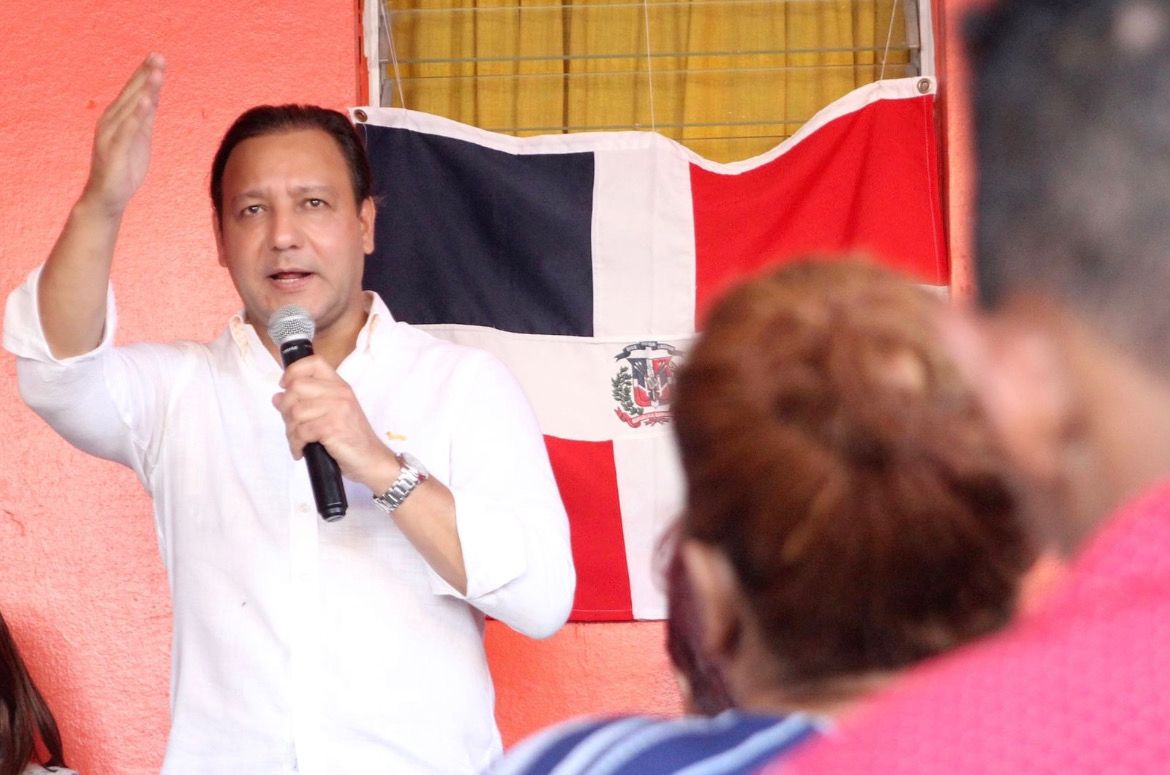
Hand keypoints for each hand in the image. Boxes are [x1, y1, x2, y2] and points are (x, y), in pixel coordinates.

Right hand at [81, 53, 165, 216]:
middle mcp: (112, 122)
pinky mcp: (114, 151)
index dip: (145, 74)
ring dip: (143, 90)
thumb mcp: (140, 140)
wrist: (107, 198)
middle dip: (145, 75)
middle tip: (158, 56)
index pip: (134, 92)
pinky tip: (144, 101)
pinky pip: (127, 130)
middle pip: (132, 94)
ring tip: (156, 73)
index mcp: (118, 119)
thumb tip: (153, 98)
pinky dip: (136, 115)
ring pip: (130, 109)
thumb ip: (145, 119)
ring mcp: (111, 136)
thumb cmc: (124, 169)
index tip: (157, 56)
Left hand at [272, 355, 397, 490]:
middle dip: (285, 408)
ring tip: (297, 442)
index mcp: (340, 386)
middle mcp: (340, 393)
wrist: (372, 460)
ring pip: (295, 411)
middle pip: (297, 387)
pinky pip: (301, 431)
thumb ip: (306, 403)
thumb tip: (277, 397)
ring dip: (290, 431)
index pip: (314, 362)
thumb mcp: (332, 414)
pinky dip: (296, 444)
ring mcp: (338, 409)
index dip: (293, 371)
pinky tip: (301, 451)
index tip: (285, 386)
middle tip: (291, 424)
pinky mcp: (333, 427)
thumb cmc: (351, 439)